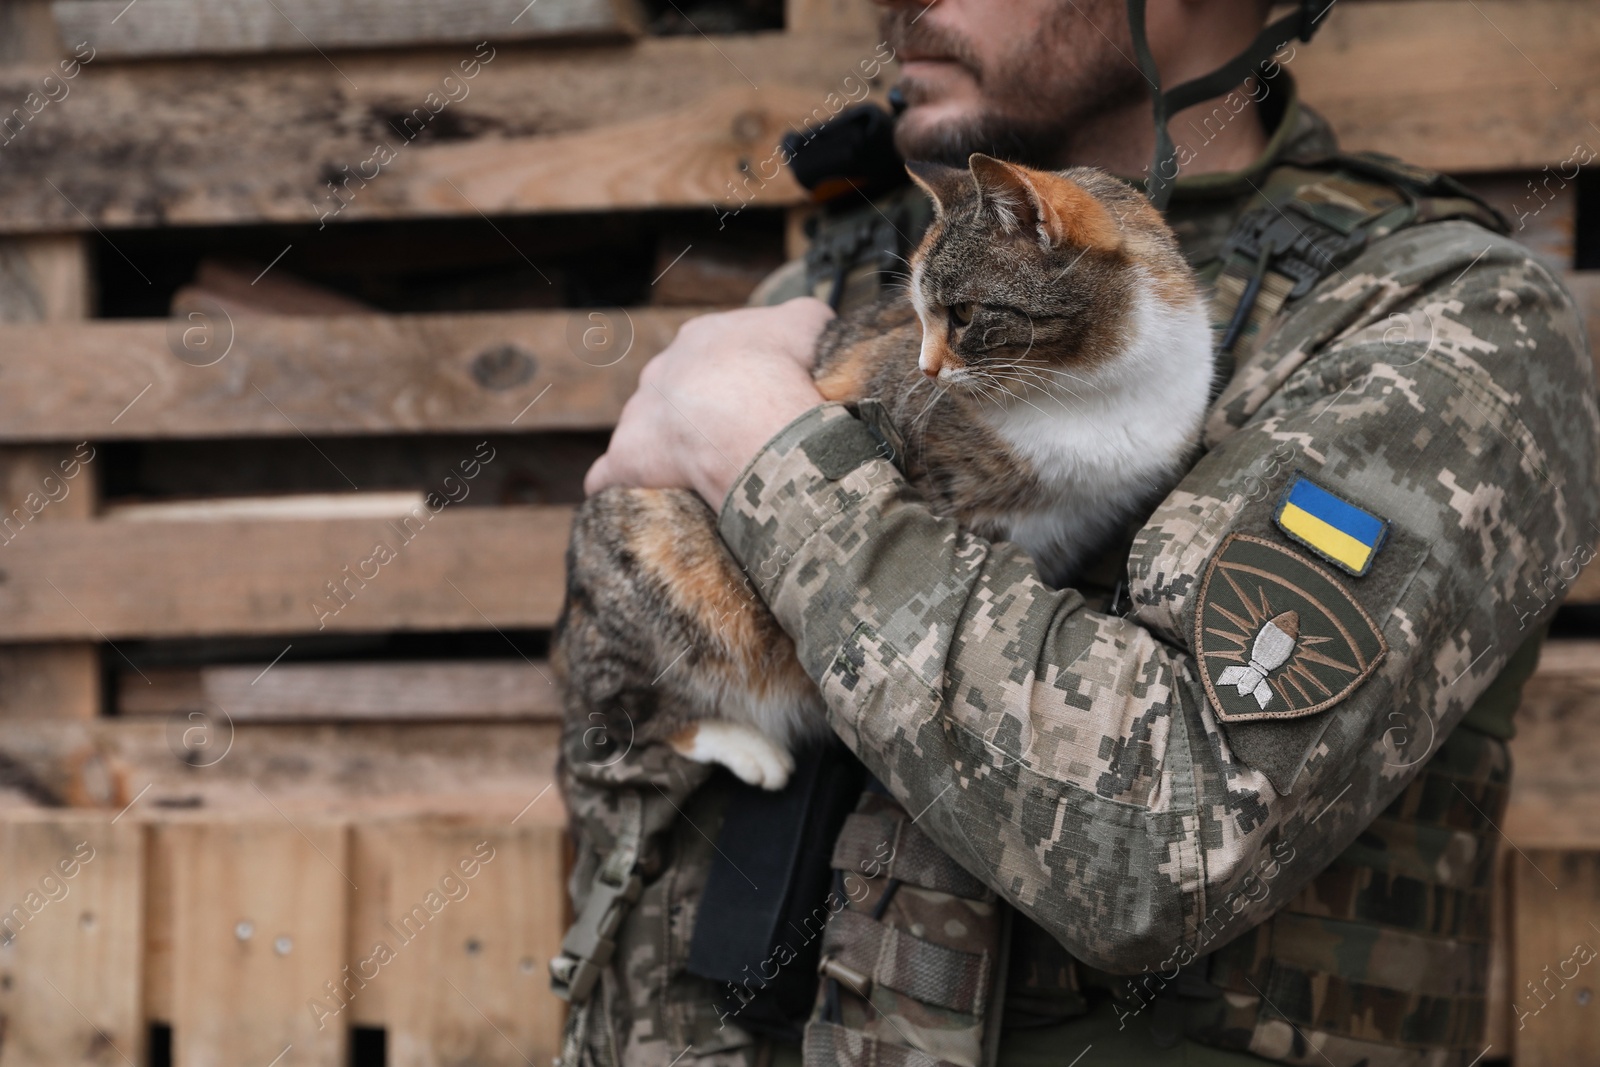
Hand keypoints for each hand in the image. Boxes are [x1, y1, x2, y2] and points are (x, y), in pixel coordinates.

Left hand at [584, 298, 833, 508]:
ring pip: (646, 432)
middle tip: (737, 444)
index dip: (738, 383)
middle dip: (701, 417)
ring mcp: (638, 414)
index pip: (713, 358)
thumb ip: (806, 320)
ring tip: (703, 479)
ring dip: (668, 454)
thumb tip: (811, 330)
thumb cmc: (783, 367)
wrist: (749, 412)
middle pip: (677, 393)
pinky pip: (612, 475)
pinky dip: (622, 487)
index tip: (760, 406)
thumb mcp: (809, 323)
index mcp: (702, 338)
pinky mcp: (626, 459)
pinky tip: (642, 502)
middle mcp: (661, 370)